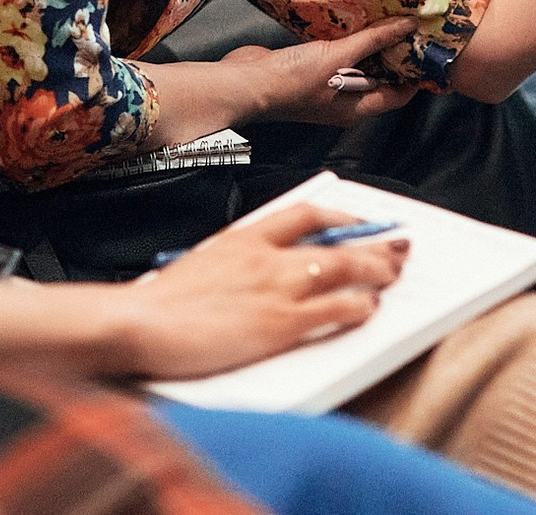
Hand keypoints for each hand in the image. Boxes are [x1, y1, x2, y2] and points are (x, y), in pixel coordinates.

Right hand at [121, 201, 410, 377]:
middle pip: (336, 239)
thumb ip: (236, 264)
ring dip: (376, 271)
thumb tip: (260, 276)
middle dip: (373, 242)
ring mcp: (276, 288)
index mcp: (244, 237)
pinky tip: (368, 308)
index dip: (341, 215)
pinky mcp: (280, 323)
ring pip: (345, 269)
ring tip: (393, 275)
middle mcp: (266, 256)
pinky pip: (336, 309)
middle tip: (398, 245)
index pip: (306, 212)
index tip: (358, 221)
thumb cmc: (158, 307)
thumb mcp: (201, 266)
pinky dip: (359, 307)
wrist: (137, 324)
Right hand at [224, 17, 423, 125]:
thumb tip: (407, 25)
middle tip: (413, 26)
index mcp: (356, 109)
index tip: (430, 50)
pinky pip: (339, 54)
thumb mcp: (338, 58)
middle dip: (395, 54)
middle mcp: (345, 100)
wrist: (246, 81)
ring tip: (392, 17)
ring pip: (359, 63)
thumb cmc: (292, 81)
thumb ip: (372, 41)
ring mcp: (327, 85)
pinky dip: (350, 39)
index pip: (398, 95)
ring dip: (372, 44)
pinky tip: (357, 18)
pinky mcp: (312, 68)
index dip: (415, 75)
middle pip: (380, 77)